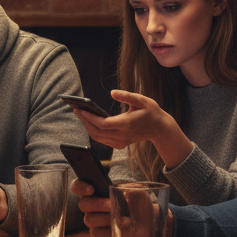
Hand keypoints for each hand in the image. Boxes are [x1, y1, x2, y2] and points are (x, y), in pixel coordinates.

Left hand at [73, 91, 191, 168]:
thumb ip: (127, 96)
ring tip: (81, 114)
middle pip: (96, 131)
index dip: (88, 117)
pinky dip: (94, 132)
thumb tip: (113, 92)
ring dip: (88, 127)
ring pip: (98, 137)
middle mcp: (122, 135)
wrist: (160, 129)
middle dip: (84, 121)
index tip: (79, 109)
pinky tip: (90, 122)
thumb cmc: (151, 112)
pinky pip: (103, 140)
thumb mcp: (142, 100)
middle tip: (76, 110)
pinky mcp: (121, 144)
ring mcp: (121, 141)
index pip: (102, 123)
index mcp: (126, 124)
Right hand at [75, 179, 174, 236]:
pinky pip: (96, 233)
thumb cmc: (138, 203)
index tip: (91, 189)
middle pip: (83, 204)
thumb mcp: (138, 192)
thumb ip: (131, 189)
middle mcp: (92, 205)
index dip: (80, 187)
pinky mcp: (99, 234)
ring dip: (105, 218)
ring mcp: (94, 220)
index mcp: (97, 190)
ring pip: (89, 219)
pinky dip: (109, 231)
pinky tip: (122, 229)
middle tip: (111, 205)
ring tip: (123, 219)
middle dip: (98, 204)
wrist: (147, 221)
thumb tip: (124, 193)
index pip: (78, 186)